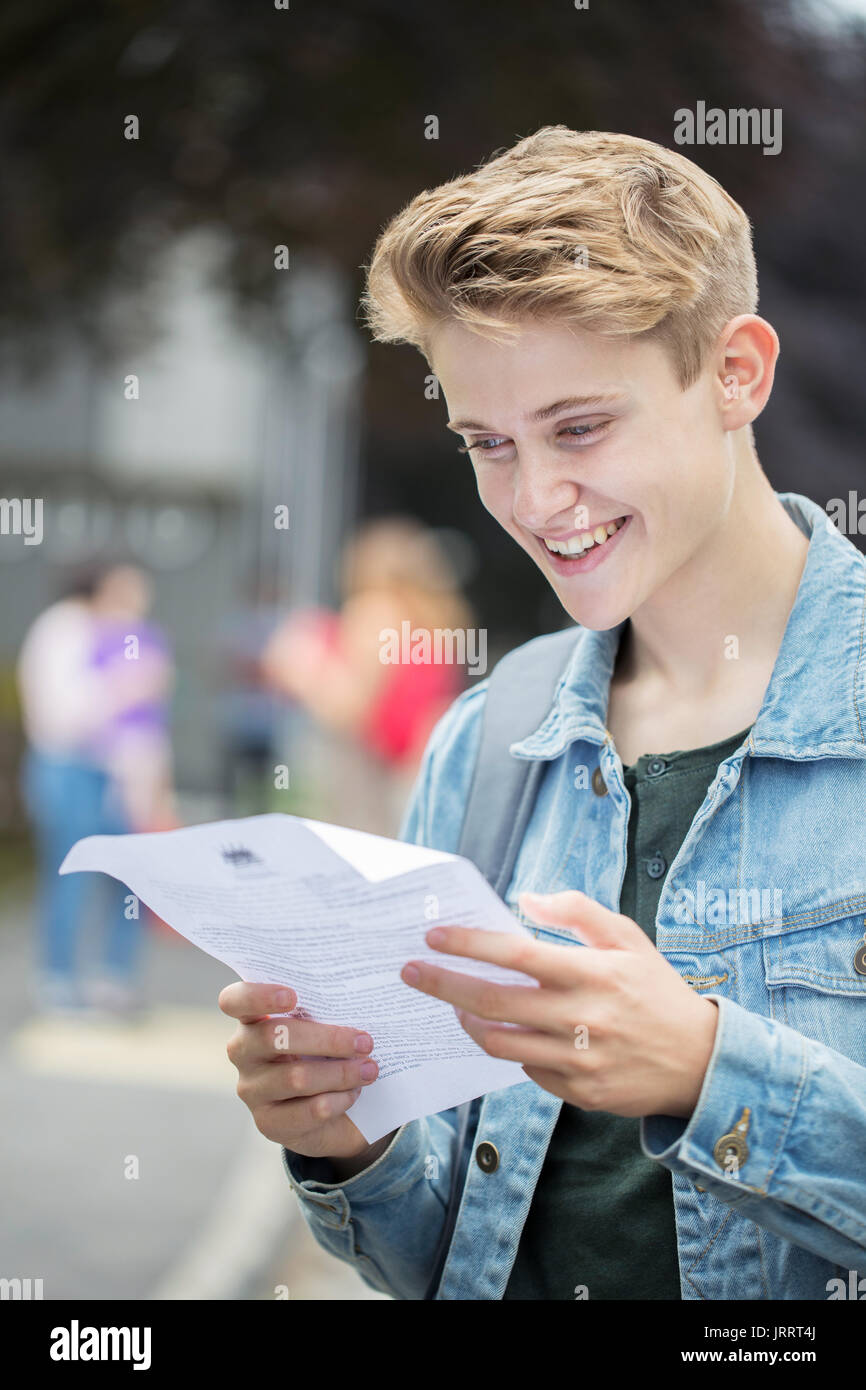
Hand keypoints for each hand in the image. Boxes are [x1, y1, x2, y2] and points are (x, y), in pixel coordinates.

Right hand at [218, 981, 382, 1159]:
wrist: (331, 1110)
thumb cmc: (325, 1053)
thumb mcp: (322, 1027)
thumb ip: (326, 1012)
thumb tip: (361, 1001)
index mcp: (252, 1018)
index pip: (235, 1000)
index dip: (258, 996)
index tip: (292, 996)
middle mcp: (243, 1051)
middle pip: (274, 1036)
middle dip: (327, 1039)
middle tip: (364, 1042)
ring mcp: (251, 1089)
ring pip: (296, 1078)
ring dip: (340, 1073)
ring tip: (369, 1069)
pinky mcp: (268, 1123)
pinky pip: (308, 1111)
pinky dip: (338, 1100)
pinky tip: (353, 1093)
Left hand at [401, 890, 718, 1119]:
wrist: (701, 1061)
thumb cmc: (656, 990)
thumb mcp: (628, 938)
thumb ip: (578, 912)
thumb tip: (527, 898)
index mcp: (593, 973)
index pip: (516, 955)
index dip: (469, 945)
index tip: (433, 936)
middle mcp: (583, 1019)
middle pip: (492, 1004)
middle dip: (443, 985)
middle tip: (411, 972)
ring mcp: (579, 1061)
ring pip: (499, 1044)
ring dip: (467, 1022)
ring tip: (453, 1005)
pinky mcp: (579, 1093)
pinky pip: (526, 1071)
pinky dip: (509, 1049)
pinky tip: (503, 1033)